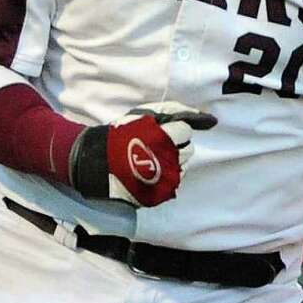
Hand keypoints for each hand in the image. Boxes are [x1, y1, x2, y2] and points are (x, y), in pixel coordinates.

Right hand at [69, 106, 216, 206]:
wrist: (97, 164)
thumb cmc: (120, 135)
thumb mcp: (142, 114)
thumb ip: (172, 111)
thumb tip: (205, 117)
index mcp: (163, 137)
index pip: (185, 130)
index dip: (175, 129)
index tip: (160, 132)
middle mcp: (168, 158)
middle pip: (188, 148)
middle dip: (176, 145)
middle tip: (157, 145)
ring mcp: (165, 177)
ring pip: (184, 164)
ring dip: (173, 159)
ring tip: (153, 157)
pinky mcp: (162, 191)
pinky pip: (176, 180)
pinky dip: (168, 174)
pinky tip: (153, 170)